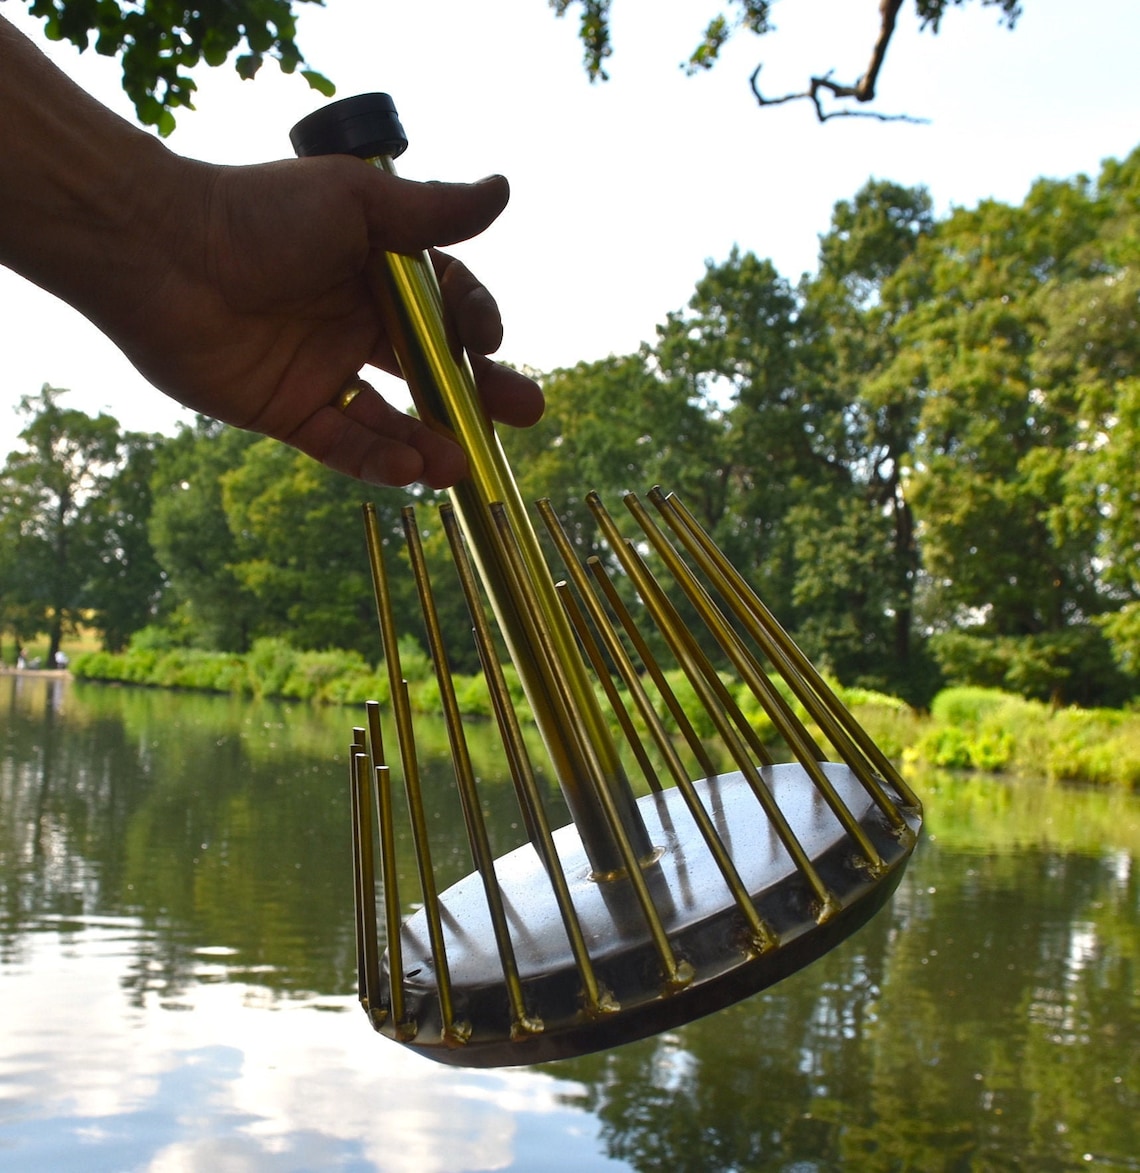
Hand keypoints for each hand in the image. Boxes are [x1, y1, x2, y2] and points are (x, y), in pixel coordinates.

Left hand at [108, 156, 542, 487]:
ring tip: (465, 462)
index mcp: (376, 272)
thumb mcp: (357, 203)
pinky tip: (414, 467)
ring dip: (434, 438)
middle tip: (526, 413)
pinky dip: (380, 459)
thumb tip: (504, 190)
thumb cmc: (258, 215)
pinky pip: (344, 444)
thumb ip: (432, 211)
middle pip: (431, 368)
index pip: (445, 307)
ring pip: (394, 417)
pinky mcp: (290, 413)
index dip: (475, 324)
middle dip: (480, 392)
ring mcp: (324, 372)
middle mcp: (354, 323)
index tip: (490, 339)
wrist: (160, 253)